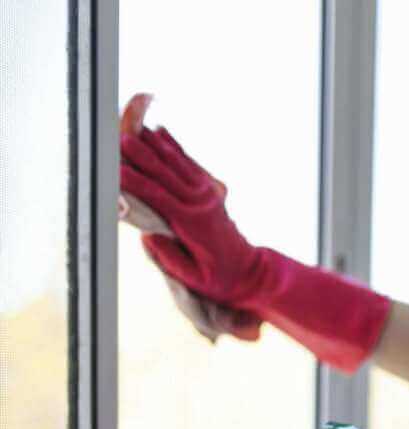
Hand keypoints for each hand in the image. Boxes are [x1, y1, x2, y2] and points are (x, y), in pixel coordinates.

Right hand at [120, 126, 261, 306]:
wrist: (248, 270)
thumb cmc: (218, 279)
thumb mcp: (193, 278)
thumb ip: (170, 258)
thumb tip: (147, 236)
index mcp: (192, 223)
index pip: (159, 197)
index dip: (137, 183)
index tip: (116, 170)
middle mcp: (200, 202)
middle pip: (165, 172)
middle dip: (141, 154)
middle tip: (120, 137)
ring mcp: (207, 192)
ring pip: (176, 161)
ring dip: (154, 143)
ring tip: (133, 124)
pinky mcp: (210, 189)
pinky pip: (188, 162)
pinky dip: (173, 145)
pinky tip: (159, 131)